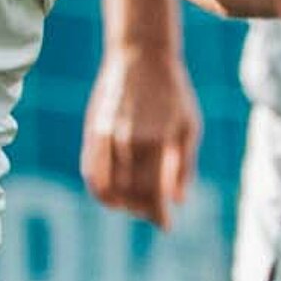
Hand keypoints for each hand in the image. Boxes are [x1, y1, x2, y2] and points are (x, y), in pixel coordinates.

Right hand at [82, 42, 201, 226]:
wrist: (140, 55)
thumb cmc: (172, 92)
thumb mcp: (189, 126)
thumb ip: (184, 166)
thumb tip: (178, 201)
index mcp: (157, 141)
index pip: (153, 193)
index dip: (158, 215)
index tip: (166, 226)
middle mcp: (128, 141)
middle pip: (131, 194)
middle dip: (143, 210)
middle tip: (154, 213)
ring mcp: (106, 137)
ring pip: (109, 187)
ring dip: (123, 204)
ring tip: (135, 205)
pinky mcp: (92, 132)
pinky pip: (90, 172)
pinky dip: (100, 190)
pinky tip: (113, 195)